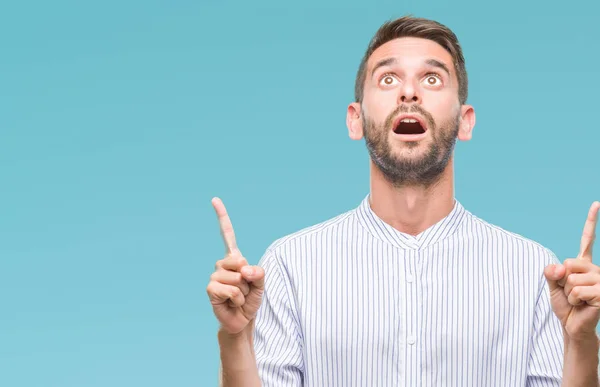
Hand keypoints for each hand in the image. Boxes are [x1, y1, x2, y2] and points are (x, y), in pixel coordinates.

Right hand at [206, 197, 264, 335]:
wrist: (242, 320)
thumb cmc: (250, 300)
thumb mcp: (261, 284)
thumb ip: (258, 273)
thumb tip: (244, 269)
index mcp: (235, 258)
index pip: (227, 234)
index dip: (221, 216)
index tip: (214, 199)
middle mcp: (222, 264)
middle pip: (240, 261)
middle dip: (249, 278)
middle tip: (245, 289)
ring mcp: (215, 276)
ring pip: (236, 278)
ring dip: (244, 291)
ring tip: (239, 298)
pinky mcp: (210, 289)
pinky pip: (230, 289)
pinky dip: (237, 298)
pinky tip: (233, 303)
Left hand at [544, 201, 599, 340]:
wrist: (573, 325)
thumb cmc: (565, 305)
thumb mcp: (552, 285)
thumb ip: (551, 272)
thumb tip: (560, 268)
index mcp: (583, 263)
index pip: (587, 239)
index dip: (592, 221)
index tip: (596, 204)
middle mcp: (595, 268)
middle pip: (567, 265)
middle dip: (562, 281)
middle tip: (571, 293)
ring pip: (571, 280)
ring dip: (568, 294)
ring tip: (577, 300)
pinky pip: (577, 292)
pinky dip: (574, 301)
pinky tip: (583, 305)